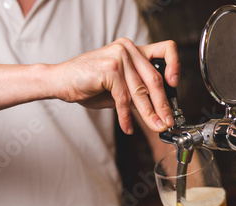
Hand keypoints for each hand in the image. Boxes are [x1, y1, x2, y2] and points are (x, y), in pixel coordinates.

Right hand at [52, 38, 179, 134]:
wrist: (60, 81)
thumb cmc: (88, 84)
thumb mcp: (119, 88)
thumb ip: (138, 93)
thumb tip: (158, 110)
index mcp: (133, 50)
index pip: (165, 49)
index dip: (175, 65)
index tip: (175, 84)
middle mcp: (128, 49)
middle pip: (154, 80)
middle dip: (162, 105)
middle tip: (167, 121)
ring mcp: (119, 56)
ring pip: (140, 92)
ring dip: (148, 114)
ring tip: (154, 127)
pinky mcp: (110, 69)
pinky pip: (123, 98)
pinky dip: (125, 116)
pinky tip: (127, 127)